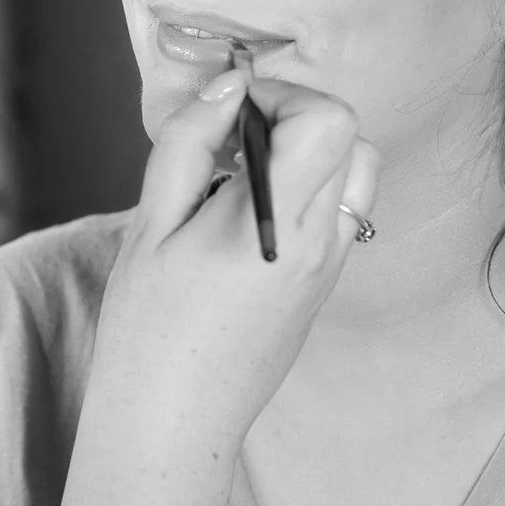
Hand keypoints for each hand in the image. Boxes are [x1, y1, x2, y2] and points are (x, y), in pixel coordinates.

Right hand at [90, 70, 379, 447]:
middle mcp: (321, 242)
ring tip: (244, 174)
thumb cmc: (148, 328)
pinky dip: (309, 190)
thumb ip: (188, 142)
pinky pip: (340, 212)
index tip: (230, 112)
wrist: (173, 420)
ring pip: (356, 172)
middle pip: (351, 137)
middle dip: (296, 116)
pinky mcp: (324, 287)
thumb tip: (228, 85)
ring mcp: (330, 267)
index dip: (282, 96)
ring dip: (311, 152)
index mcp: (279, 223)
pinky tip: (251, 214)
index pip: (329, 120)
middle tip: (233, 140)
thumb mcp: (150, 224)